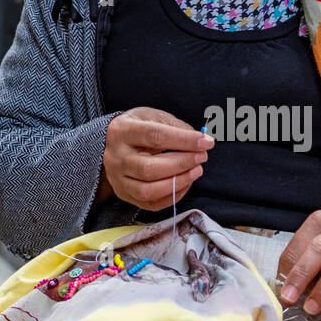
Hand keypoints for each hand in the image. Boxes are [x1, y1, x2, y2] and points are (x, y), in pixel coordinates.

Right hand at [99, 107, 213, 212]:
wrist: (115, 142)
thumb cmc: (139, 128)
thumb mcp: (154, 117)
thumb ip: (176, 127)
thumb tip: (200, 141)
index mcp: (122, 131)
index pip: (155, 136)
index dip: (183, 140)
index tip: (205, 141)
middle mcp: (117, 157)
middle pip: (149, 168)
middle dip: (182, 164)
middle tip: (201, 157)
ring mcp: (118, 179)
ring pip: (148, 190)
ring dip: (178, 182)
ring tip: (196, 170)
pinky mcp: (124, 194)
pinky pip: (150, 203)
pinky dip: (173, 196)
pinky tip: (185, 183)